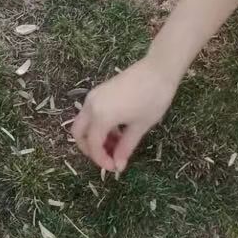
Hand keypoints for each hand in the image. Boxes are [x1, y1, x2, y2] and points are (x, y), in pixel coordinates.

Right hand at [72, 57, 179, 173]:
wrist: (159, 69)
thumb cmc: (153, 99)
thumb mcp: (140, 126)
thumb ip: (126, 147)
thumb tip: (118, 166)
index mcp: (101, 116)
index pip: (92, 145)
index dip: (101, 159)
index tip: (114, 168)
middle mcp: (91, 105)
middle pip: (78, 133)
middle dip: (89, 149)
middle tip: (108, 157)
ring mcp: (93, 96)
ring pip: (83, 122)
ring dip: (94, 137)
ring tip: (117, 144)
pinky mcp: (99, 91)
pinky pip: (90, 113)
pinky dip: (98, 125)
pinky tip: (117, 129)